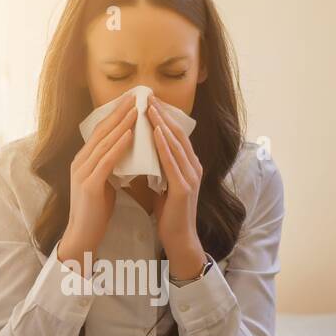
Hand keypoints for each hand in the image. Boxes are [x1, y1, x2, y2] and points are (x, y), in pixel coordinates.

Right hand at [58, 93, 136, 264]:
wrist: (83, 236)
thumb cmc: (96, 212)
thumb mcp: (104, 183)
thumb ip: (110, 166)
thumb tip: (126, 152)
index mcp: (83, 160)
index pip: (101, 131)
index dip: (116, 114)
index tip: (132, 100)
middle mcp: (80, 162)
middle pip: (101, 131)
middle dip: (119, 112)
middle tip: (136, 95)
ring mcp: (82, 172)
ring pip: (104, 142)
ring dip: (122, 124)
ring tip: (137, 109)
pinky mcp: (88, 185)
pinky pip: (106, 161)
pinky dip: (118, 146)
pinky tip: (130, 135)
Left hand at [148, 97, 207, 278]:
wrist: (179, 240)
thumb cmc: (169, 215)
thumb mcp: (162, 185)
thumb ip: (158, 168)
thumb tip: (142, 152)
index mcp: (188, 166)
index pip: (175, 135)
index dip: (163, 117)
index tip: (148, 101)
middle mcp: (193, 167)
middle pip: (177, 134)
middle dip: (162, 114)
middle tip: (147, 95)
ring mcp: (191, 177)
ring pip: (175, 144)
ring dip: (162, 124)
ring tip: (150, 107)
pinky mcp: (184, 188)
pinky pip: (173, 162)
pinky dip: (164, 145)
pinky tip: (156, 132)